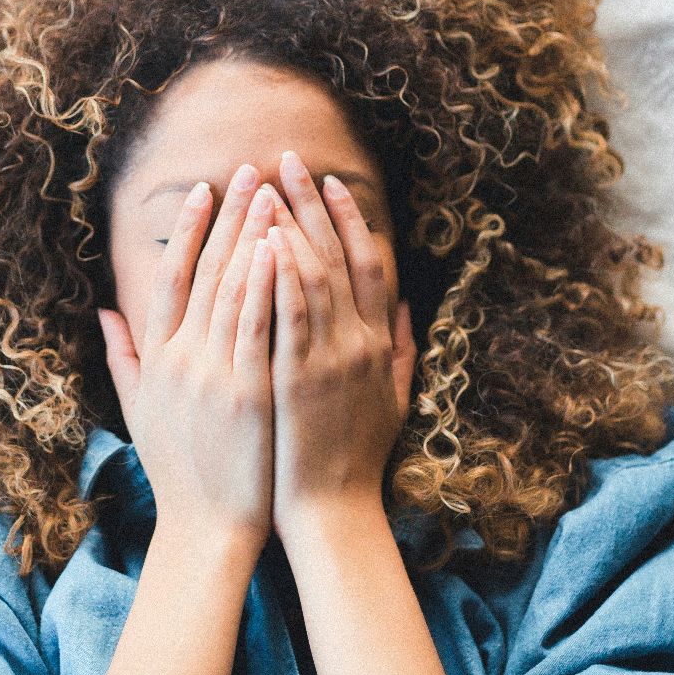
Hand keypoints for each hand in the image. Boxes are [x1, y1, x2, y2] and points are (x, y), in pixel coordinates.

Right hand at [98, 164, 279, 544]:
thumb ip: (123, 356)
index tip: (205, 190)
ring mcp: (212, 374)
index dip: (187, 230)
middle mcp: (181, 359)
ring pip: (232, 289)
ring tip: (271, 192)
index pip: (170, 278)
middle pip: (205, 271)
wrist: (206, 528)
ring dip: (252, 235)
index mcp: (158, 359)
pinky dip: (265, 284)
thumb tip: (104, 311)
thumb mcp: (140, 410)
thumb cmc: (180, 471)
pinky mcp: (246, 392)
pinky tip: (279, 247)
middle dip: (229, 216)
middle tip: (249, 170)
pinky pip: (257, 326)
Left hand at [264, 150, 414, 532]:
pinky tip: (266, 241)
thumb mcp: (394, 399)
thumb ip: (402, 348)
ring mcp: (332, 360)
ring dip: (290, 225)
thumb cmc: (355, 461)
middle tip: (286, 160)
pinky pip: (291, 316)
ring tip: (266, 185)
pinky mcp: (300, 380)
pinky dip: (281, 276)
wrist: (334, 514)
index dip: (349, 218)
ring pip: (312, 276)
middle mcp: (360, 342)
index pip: (368, 264)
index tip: (329, 181)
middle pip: (337, 256)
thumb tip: (407, 305)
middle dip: (310, 204)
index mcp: (379, 344)